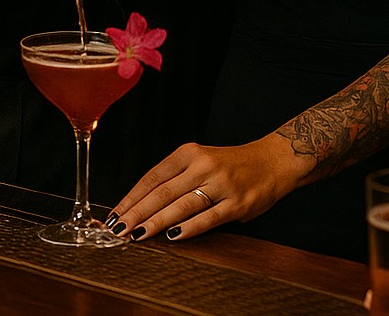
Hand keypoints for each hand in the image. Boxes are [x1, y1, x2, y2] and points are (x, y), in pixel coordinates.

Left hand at [108, 134, 307, 241]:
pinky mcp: (237, 203)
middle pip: (161, 192)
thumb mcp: (200, 160)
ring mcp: (221, 184)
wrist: (273, 160)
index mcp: (188, 153)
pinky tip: (171, 236)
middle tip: (118, 229)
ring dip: (156, 222)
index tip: (115, 214)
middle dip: (136, 213)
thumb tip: (142, 206)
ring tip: (137, 235)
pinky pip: (208, 218)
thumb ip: (176, 178)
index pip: (152, 177)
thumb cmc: (230, 165)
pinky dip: (188, 228)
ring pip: (180, 206)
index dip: (131, 197)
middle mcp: (202, 166)